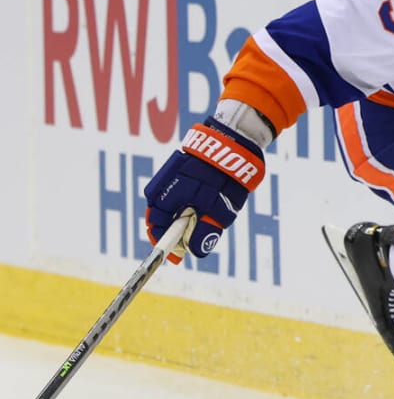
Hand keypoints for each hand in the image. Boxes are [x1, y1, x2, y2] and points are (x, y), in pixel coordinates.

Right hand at [144, 118, 264, 258]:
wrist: (231, 140)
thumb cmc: (223, 176)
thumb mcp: (219, 208)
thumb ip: (206, 229)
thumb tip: (196, 251)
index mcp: (164, 198)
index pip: (157, 229)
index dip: (167, 246)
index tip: (177, 258)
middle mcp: (161, 188)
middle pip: (167, 220)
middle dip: (183, 231)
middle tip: (204, 232)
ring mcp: (169, 179)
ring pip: (177, 208)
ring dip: (192, 215)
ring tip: (215, 208)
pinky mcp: (178, 173)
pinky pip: (182, 195)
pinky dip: (194, 203)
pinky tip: (212, 198)